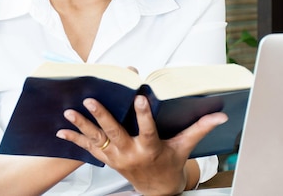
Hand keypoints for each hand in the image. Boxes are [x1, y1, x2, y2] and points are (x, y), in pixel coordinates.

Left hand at [56, 96, 227, 194]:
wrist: (157, 190)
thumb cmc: (171, 164)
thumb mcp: (186, 146)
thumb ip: (200, 128)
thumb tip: (220, 117)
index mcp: (151, 148)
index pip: (147, 129)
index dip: (143, 113)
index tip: (138, 97)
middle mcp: (131, 154)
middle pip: (115, 133)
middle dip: (102, 116)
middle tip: (91, 100)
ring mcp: (117, 158)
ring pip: (97, 140)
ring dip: (82, 125)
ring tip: (70, 111)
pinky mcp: (108, 160)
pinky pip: (89, 149)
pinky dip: (75, 139)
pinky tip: (62, 130)